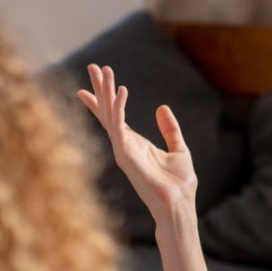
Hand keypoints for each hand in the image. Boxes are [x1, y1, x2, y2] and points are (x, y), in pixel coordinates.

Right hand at [76, 63, 196, 223]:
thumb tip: (162, 108)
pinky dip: (118, 108)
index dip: (104, 99)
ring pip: (110, 115)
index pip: (114, 116)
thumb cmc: (178, 184)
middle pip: (108, 111)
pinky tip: (121, 91)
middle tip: (92, 66)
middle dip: (100, 89)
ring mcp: (123, 150)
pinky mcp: (126, 155)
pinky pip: (119, 127)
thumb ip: (170, 130)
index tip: (94, 81)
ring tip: (102, 70)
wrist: (178, 204)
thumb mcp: (179, 149)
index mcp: (135, 143)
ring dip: (105, 92)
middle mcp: (125, 145)